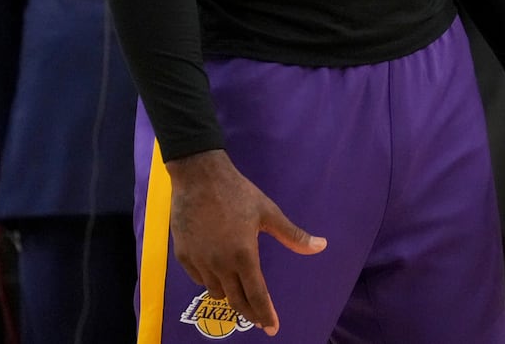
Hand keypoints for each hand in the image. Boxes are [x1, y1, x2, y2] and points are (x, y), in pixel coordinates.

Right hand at [166, 149, 327, 335]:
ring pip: (216, 292)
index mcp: (243, 255)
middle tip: (259, 319)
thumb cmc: (237, 192)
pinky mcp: (183, 256)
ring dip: (230, 295)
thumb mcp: (268, 212)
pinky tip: (218, 275)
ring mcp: (199, 262)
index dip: (266, 314)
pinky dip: (211, 282)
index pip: (257, 295)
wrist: (198, 176)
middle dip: (250, 312)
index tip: (273, 328)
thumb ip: (293, 235)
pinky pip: (199, 279)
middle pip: (236, 300)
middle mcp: (220, 264)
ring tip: (240, 292)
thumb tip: (321, 246)